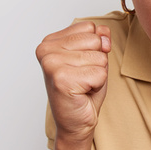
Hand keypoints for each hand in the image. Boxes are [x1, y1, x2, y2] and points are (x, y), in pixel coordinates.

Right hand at [36, 21, 110, 143]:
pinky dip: (97, 85)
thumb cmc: (83, 90)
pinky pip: (100, 74)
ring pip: (100, 58)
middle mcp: (46, 50)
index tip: (82, 64)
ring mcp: (52, 64)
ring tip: (83, 85)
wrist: (75, 122)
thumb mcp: (94, 57)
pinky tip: (83, 92)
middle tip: (83, 77)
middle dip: (97, 61)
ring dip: (98, 74)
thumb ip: (99, 39)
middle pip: (95, 40)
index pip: (89, 27)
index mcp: (50, 41)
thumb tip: (104, 34)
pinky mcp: (62, 79)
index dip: (95, 47)